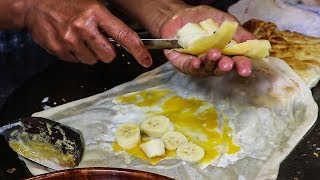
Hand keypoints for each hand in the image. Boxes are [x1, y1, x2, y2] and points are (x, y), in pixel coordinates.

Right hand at [24, 0, 151, 65]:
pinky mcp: (59, 49)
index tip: (145, 60)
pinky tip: (70, 41)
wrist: (34, 4)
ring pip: (92, 60)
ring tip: (80, 38)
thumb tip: (125, 37)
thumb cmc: (66, 1)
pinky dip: (76, 54)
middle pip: (109, 56)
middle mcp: (83, 27)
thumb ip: (108, 19)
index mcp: (95, 12)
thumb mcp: (91, 2)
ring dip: (90, 53)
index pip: (124, 35)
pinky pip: (76, 61)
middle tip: (99, 42)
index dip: (138, 50)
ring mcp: (70, 40)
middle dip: (108, 52)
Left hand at [160, 5, 255, 76]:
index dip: (242, 66)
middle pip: (222, 68)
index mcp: (226, 52)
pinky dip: (194, 66)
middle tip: (228, 63)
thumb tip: (255, 42)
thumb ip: (239, 32)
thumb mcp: (225, 21)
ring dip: (211, 62)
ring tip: (213, 54)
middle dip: (225, 66)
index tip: (245, 70)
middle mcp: (214, 61)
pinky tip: (197, 61)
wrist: (179, 16)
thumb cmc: (203, 20)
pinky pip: (190, 67)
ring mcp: (200, 64)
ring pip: (207, 68)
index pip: (237, 61)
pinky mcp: (185, 64)